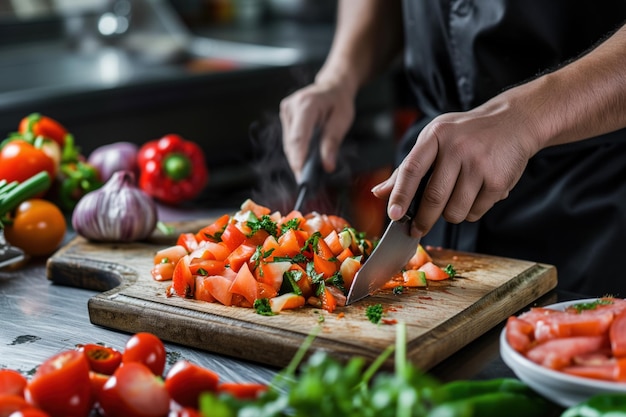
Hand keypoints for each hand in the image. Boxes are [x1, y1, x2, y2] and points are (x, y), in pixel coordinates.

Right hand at [279, 81, 355, 181]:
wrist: (332, 87)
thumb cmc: (338, 102)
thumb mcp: (342, 121)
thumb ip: (332, 143)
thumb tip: (327, 166)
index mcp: (306, 104)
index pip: (298, 136)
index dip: (298, 157)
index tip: (300, 174)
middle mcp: (291, 107)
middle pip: (291, 142)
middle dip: (298, 163)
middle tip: (305, 181)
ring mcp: (285, 111)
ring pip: (288, 143)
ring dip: (297, 158)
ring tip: (306, 174)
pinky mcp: (285, 117)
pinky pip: (289, 140)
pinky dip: (297, 151)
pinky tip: (304, 161)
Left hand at [372, 97, 539, 236]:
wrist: (514, 122)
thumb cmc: (466, 134)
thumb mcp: (435, 139)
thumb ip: (407, 167)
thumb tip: (379, 193)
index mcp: (436, 135)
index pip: (412, 169)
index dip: (400, 194)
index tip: (393, 215)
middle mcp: (458, 148)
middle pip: (434, 197)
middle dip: (422, 220)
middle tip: (416, 230)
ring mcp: (480, 164)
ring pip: (455, 211)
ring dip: (450, 215)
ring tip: (455, 200)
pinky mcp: (499, 180)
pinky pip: (476, 212)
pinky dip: (471, 212)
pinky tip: (476, 195)